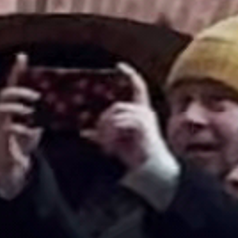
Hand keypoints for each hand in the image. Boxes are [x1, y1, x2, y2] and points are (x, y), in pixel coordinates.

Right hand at [0, 69, 41, 203]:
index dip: (16, 70)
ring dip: (15, 108)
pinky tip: (32, 132)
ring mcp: (1, 126)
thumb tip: (74, 103)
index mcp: (15, 106)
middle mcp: (5, 113)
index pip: (14, 84)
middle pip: (4, 93)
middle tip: (35, 96)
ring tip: (30, 112)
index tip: (22, 57)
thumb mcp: (39, 123)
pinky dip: (19, 129)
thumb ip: (48, 113)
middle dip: (18, 91)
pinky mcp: (2, 141)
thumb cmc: (26, 140)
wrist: (15, 166)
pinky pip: (6, 130)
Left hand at [92, 69, 173, 198]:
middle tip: (99, 140)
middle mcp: (145, 112)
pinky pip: (119, 123)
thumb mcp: (117, 143)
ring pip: (115, 114)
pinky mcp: (141, 124)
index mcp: (142, 113)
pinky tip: (110, 149)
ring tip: (106, 147)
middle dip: (104, 122)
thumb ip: (103, 135)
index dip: (130, 75)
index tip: (119, 65)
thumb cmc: (137, 157)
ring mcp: (144, 117)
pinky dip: (110, 136)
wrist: (153, 171)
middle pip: (117, 106)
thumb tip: (84, 133)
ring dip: (106, 131)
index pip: (138, 88)